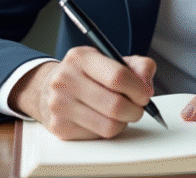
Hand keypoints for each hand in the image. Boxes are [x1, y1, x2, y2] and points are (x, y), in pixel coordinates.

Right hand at [8, 46, 155, 139]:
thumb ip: (137, 66)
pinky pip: (98, 137)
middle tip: (138, 107)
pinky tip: (102, 119)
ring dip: (123, 122)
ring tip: (121, 113)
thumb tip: (147, 85)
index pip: (118, 77)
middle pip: (115, 106)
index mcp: (80, 58)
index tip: (146, 94)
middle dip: (136, 110)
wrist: (48, 88)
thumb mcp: (110, 60)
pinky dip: (107, 130)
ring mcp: (60, 105)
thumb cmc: (86, 74)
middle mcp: (65, 80)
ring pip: (109, 126)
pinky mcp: (60, 128)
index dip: (138, 89)